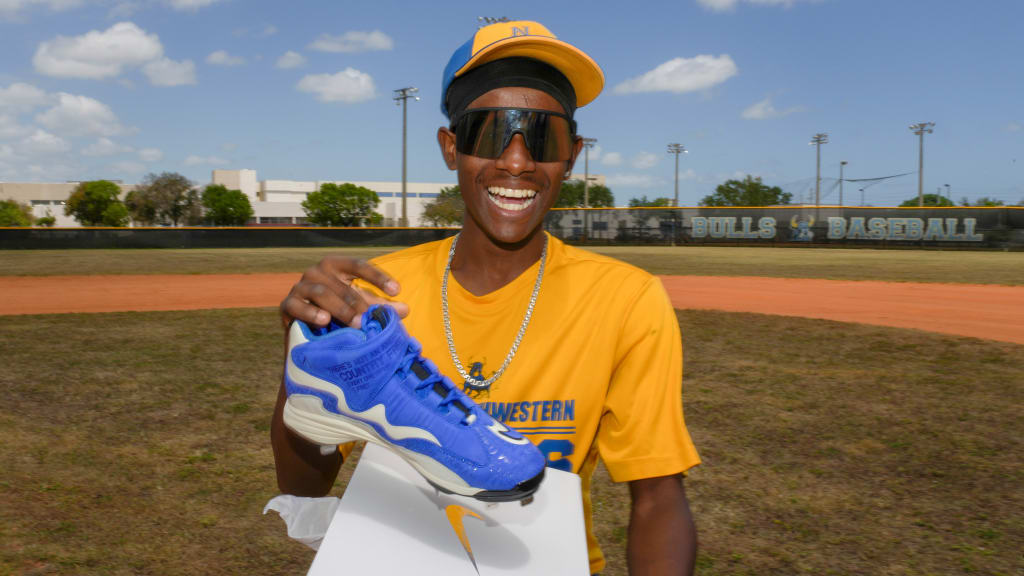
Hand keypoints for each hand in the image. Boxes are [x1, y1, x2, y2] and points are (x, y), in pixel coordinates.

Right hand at [280, 256, 409, 328]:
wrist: (307, 334)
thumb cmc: (338, 315)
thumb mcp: (360, 309)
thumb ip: (379, 307)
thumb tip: (405, 309)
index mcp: (337, 267)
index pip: (358, 265)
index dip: (377, 277)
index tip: (396, 291)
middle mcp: (317, 272)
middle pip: (342, 284)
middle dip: (359, 302)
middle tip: (372, 319)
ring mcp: (301, 287)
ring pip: (322, 293)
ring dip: (340, 308)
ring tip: (355, 323)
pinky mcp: (287, 304)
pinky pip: (298, 306)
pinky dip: (311, 312)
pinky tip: (323, 320)